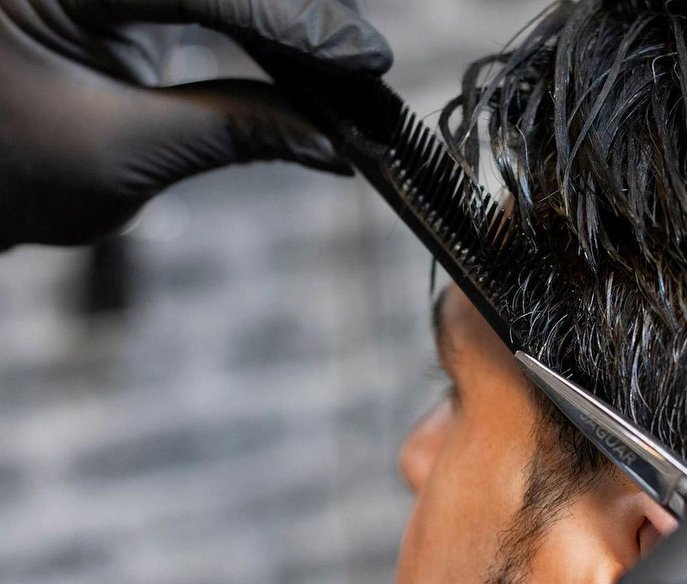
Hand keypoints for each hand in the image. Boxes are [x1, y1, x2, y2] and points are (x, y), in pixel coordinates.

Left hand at [0, 0, 390, 248]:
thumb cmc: (16, 175)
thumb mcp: (120, 156)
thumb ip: (228, 132)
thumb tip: (329, 141)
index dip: (283, 17)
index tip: (356, 56)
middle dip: (293, 13)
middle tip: (364, 62)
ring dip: (285, 19)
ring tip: (348, 64)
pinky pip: (212, 1)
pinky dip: (262, 26)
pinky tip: (309, 57)